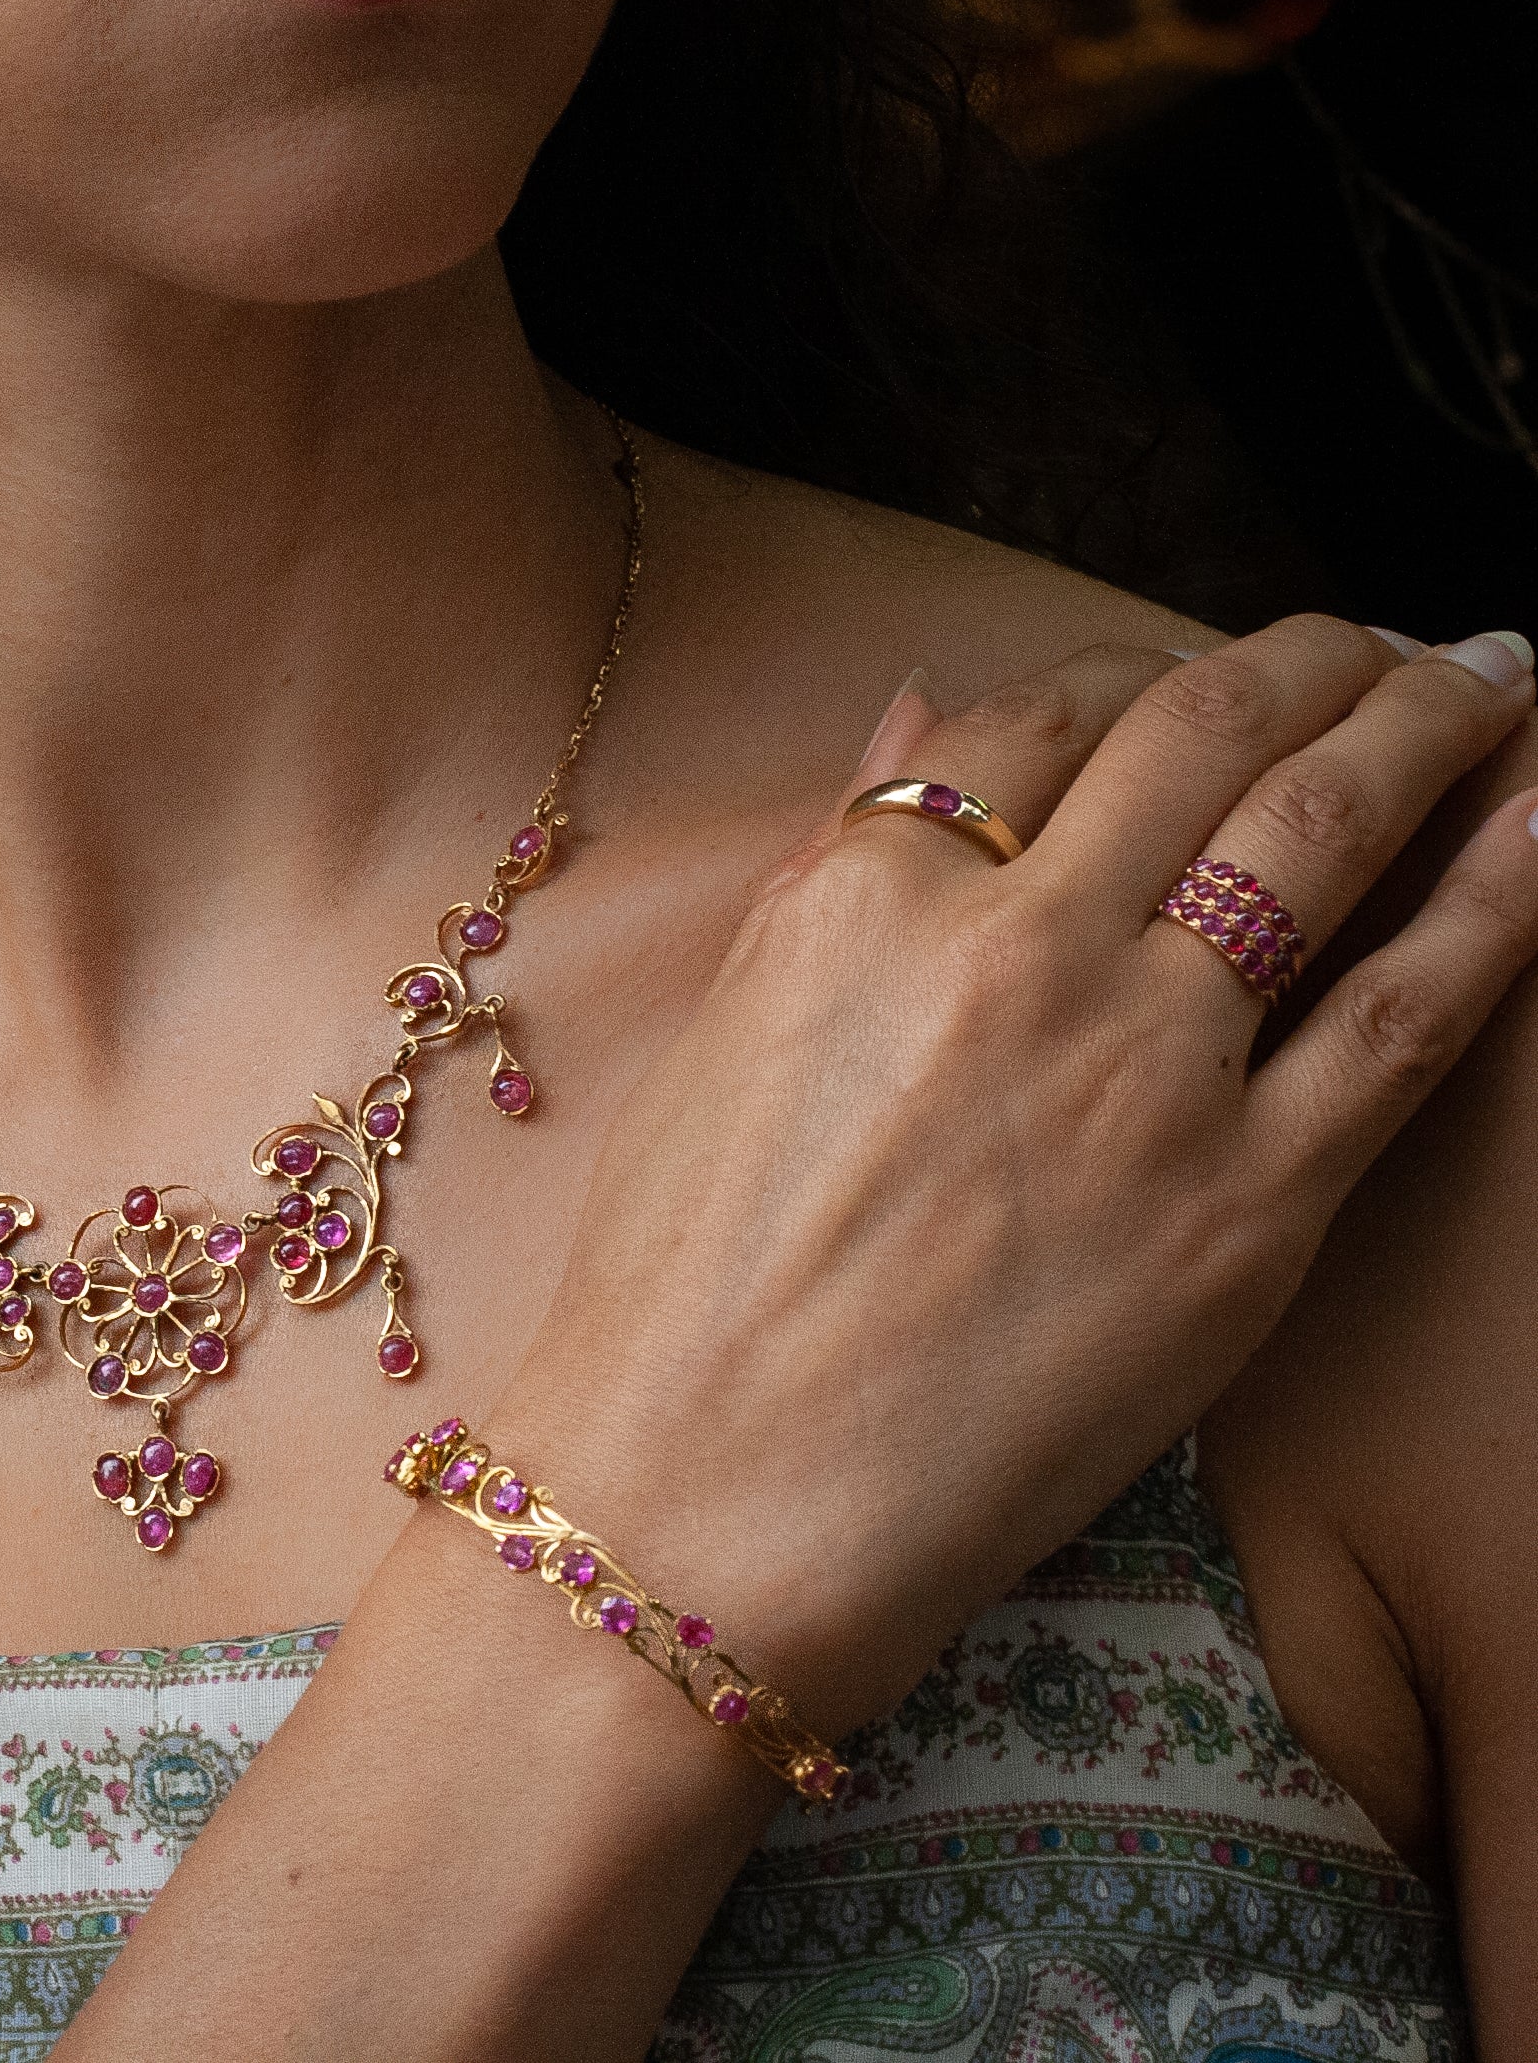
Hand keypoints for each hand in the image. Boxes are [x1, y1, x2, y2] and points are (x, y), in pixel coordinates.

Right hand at [501, 617, 1537, 1736]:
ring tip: (1485, 676)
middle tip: (1379, 638)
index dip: (1128, 667)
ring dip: (1425, 720)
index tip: (1183, 673)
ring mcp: (1144, 1070)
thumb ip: (834, 861)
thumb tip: (916, 707)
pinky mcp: (1249, 1207)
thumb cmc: (680, 1282)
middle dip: (1314, 654)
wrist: (713, 1499)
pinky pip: (1408, 1014)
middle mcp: (1015, 948)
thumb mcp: (725, 1034)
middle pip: (1201, 729)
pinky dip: (1497, 894)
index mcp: (866, 895)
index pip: (1033, 711)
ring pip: (1322, 831)